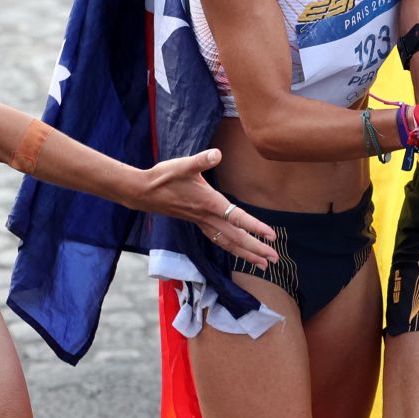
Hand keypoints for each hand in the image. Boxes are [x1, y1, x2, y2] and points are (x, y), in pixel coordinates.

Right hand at [141, 149, 278, 266]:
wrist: (144, 192)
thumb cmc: (164, 177)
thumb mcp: (183, 165)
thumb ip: (201, 160)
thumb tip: (216, 153)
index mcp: (209, 203)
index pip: (237, 218)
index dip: (255, 227)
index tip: (271, 236)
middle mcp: (207, 217)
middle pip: (236, 238)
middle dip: (256, 249)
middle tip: (274, 259)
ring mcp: (202, 222)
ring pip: (228, 243)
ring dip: (246, 254)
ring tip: (263, 264)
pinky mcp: (198, 223)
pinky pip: (218, 240)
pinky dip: (231, 247)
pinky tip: (238, 251)